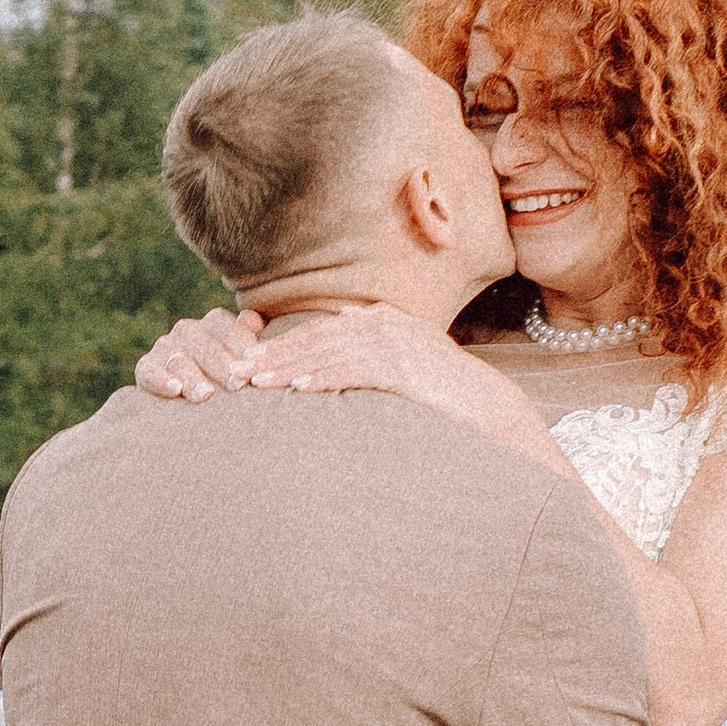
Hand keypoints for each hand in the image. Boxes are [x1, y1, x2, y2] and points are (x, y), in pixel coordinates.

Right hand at [134, 308, 265, 400]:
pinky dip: (161, 380)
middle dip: (222, 366)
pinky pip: (149, 371)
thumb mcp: (243, 356)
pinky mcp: (146, 367)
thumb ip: (251, 337)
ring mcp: (165, 347)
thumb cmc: (228, 378)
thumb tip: (252, 319)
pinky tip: (175, 390)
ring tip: (207, 395)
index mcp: (214, 323)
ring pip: (180, 360)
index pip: (230, 331)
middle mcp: (188, 330)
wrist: (192, 400)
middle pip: (206, 345)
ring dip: (194, 378)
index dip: (243, 349)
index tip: (255, 368)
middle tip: (237, 385)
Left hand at [231, 304, 515, 429]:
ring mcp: (396, 342)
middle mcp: (385, 323)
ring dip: (291, 368)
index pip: (321, 330)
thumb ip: (370, 352)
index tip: (251, 359)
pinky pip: (356, 370)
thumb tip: (338, 342)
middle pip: (318, 337)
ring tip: (259, 381)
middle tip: (240, 370)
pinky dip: (325, 378)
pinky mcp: (405, 366)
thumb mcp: (402, 363)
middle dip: (276, 354)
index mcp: (381, 320)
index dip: (284, 345)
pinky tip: (300, 389)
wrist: (486, 405)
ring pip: (330, 353)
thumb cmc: (441, 392)